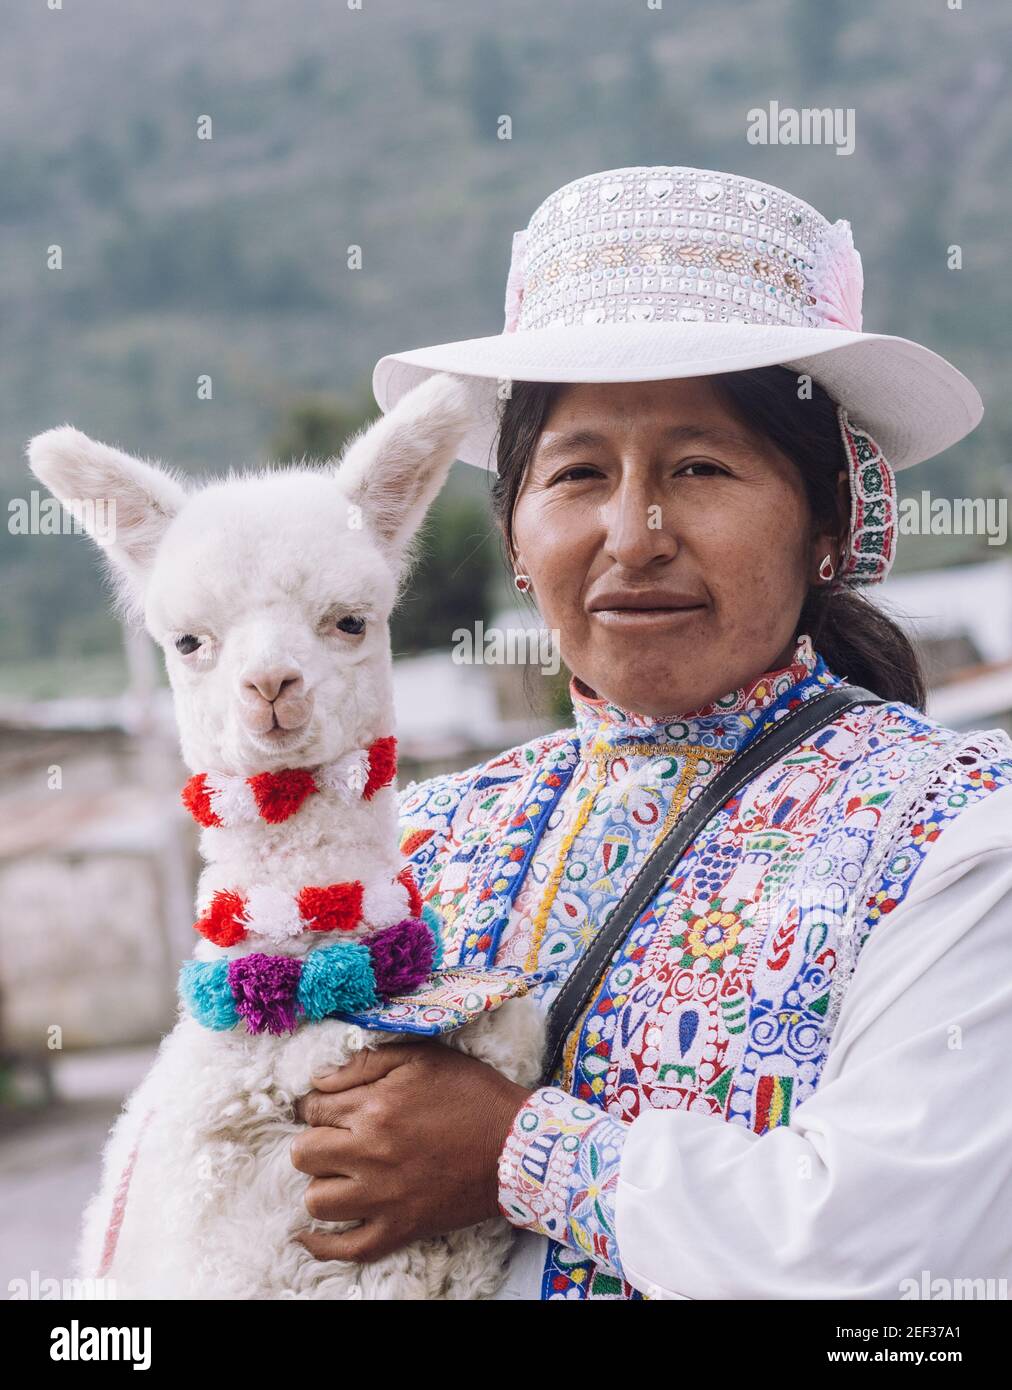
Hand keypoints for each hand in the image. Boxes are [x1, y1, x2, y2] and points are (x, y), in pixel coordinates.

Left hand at [290, 1040, 532, 1263]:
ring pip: (317, 1201)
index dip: (317, 1105)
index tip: (329, 1107)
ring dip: (322, 1184)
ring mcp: (383, 1198)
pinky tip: (310, 1234)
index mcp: (375, 1108)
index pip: (314, 1108)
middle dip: (314, 1142)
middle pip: (305, 1155)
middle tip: (336, 1138)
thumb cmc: (472, 1095)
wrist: (515, 1147)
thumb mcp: (423, 1057)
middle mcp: (371, 1154)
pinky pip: (347, 1249)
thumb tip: (320, 1079)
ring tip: (340, 1174)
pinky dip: (322, 1245)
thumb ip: (367, 1062)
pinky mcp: (400, 1229)